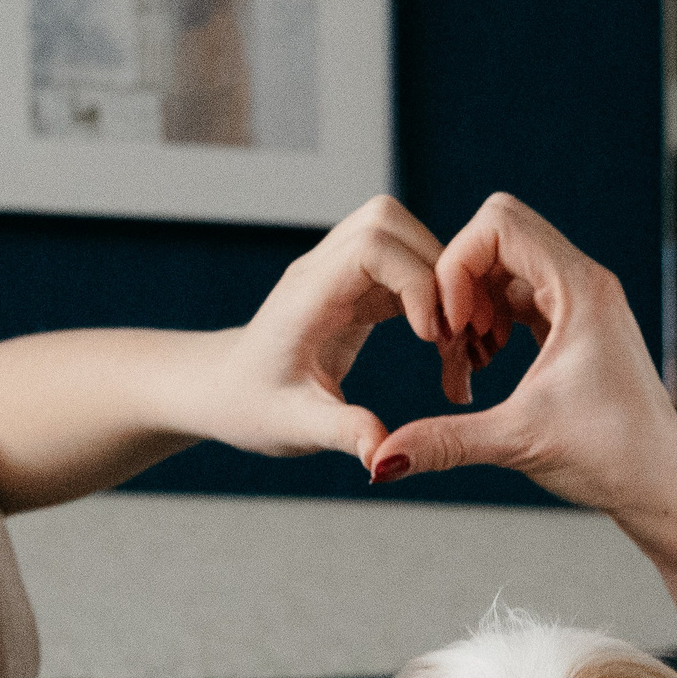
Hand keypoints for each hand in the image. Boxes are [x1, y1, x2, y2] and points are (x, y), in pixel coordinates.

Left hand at [200, 195, 474, 462]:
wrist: (224, 393)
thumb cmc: (250, 407)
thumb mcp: (295, 427)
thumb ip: (342, 433)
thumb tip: (383, 454)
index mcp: (307, 295)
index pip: (371, 245)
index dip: (415, 279)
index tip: (431, 335)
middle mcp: (322, 270)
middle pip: (389, 223)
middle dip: (436, 272)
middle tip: (452, 336)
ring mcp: (338, 273)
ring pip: (401, 237)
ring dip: (437, 280)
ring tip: (448, 342)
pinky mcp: (355, 286)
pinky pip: (402, 266)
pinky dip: (429, 296)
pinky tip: (438, 342)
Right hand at [370, 194, 676, 524]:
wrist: (661, 487)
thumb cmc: (614, 457)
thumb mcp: (518, 441)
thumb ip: (443, 441)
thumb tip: (379, 459)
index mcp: (581, 288)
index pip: (500, 223)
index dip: (458, 263)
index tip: (451, 324)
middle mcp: (585, 284)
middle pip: (500, 235)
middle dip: (461, 279)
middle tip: (453, 336)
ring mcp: (582, 303)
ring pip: (507, 270)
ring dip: (474, 306)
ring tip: (467, 361)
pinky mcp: (577, 327)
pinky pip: (520, 299)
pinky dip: (493, 323)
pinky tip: (485, 364)